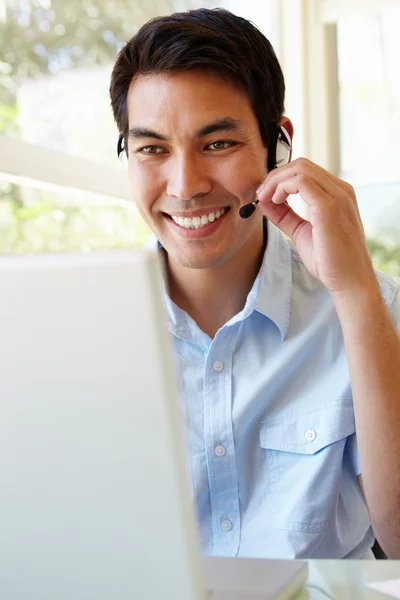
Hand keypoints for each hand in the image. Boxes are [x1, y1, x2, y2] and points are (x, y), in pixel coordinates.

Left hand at [256, 158, 376, 296]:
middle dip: (275, 176)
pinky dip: (281, 187)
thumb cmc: (330, 261)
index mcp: (338, 194)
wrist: (349, 281)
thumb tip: (265, 201)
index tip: (263, 194)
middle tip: (260, 193)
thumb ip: (285, 215)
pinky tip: (274, 201)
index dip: (280, 178)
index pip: (305, 171)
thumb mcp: (301, 232)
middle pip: (301, 165)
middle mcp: (341, 190)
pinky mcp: (329, 206)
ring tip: (264, 197)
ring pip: (300, 169)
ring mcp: (337, 196)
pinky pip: (300, 182)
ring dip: (275, 181)